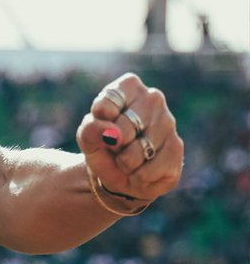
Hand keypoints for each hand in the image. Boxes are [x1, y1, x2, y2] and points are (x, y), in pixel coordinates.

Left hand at [77, 72, 183, 204]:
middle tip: (116, 145)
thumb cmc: (102, 145)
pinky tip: (141, 169)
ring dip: (125, 163)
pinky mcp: (177, 148)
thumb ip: (91, 129)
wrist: (120, 172)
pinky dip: (137, 177)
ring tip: (128, 158)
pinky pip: (148, 171)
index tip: (100, 125)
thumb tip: (112, 135)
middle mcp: (153, 98)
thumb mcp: (87, 136)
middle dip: (114, 146)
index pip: (105, 106)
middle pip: (123, 130)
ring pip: (137, 153)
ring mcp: (169, 122)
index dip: (98, 124)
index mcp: (129, 86)